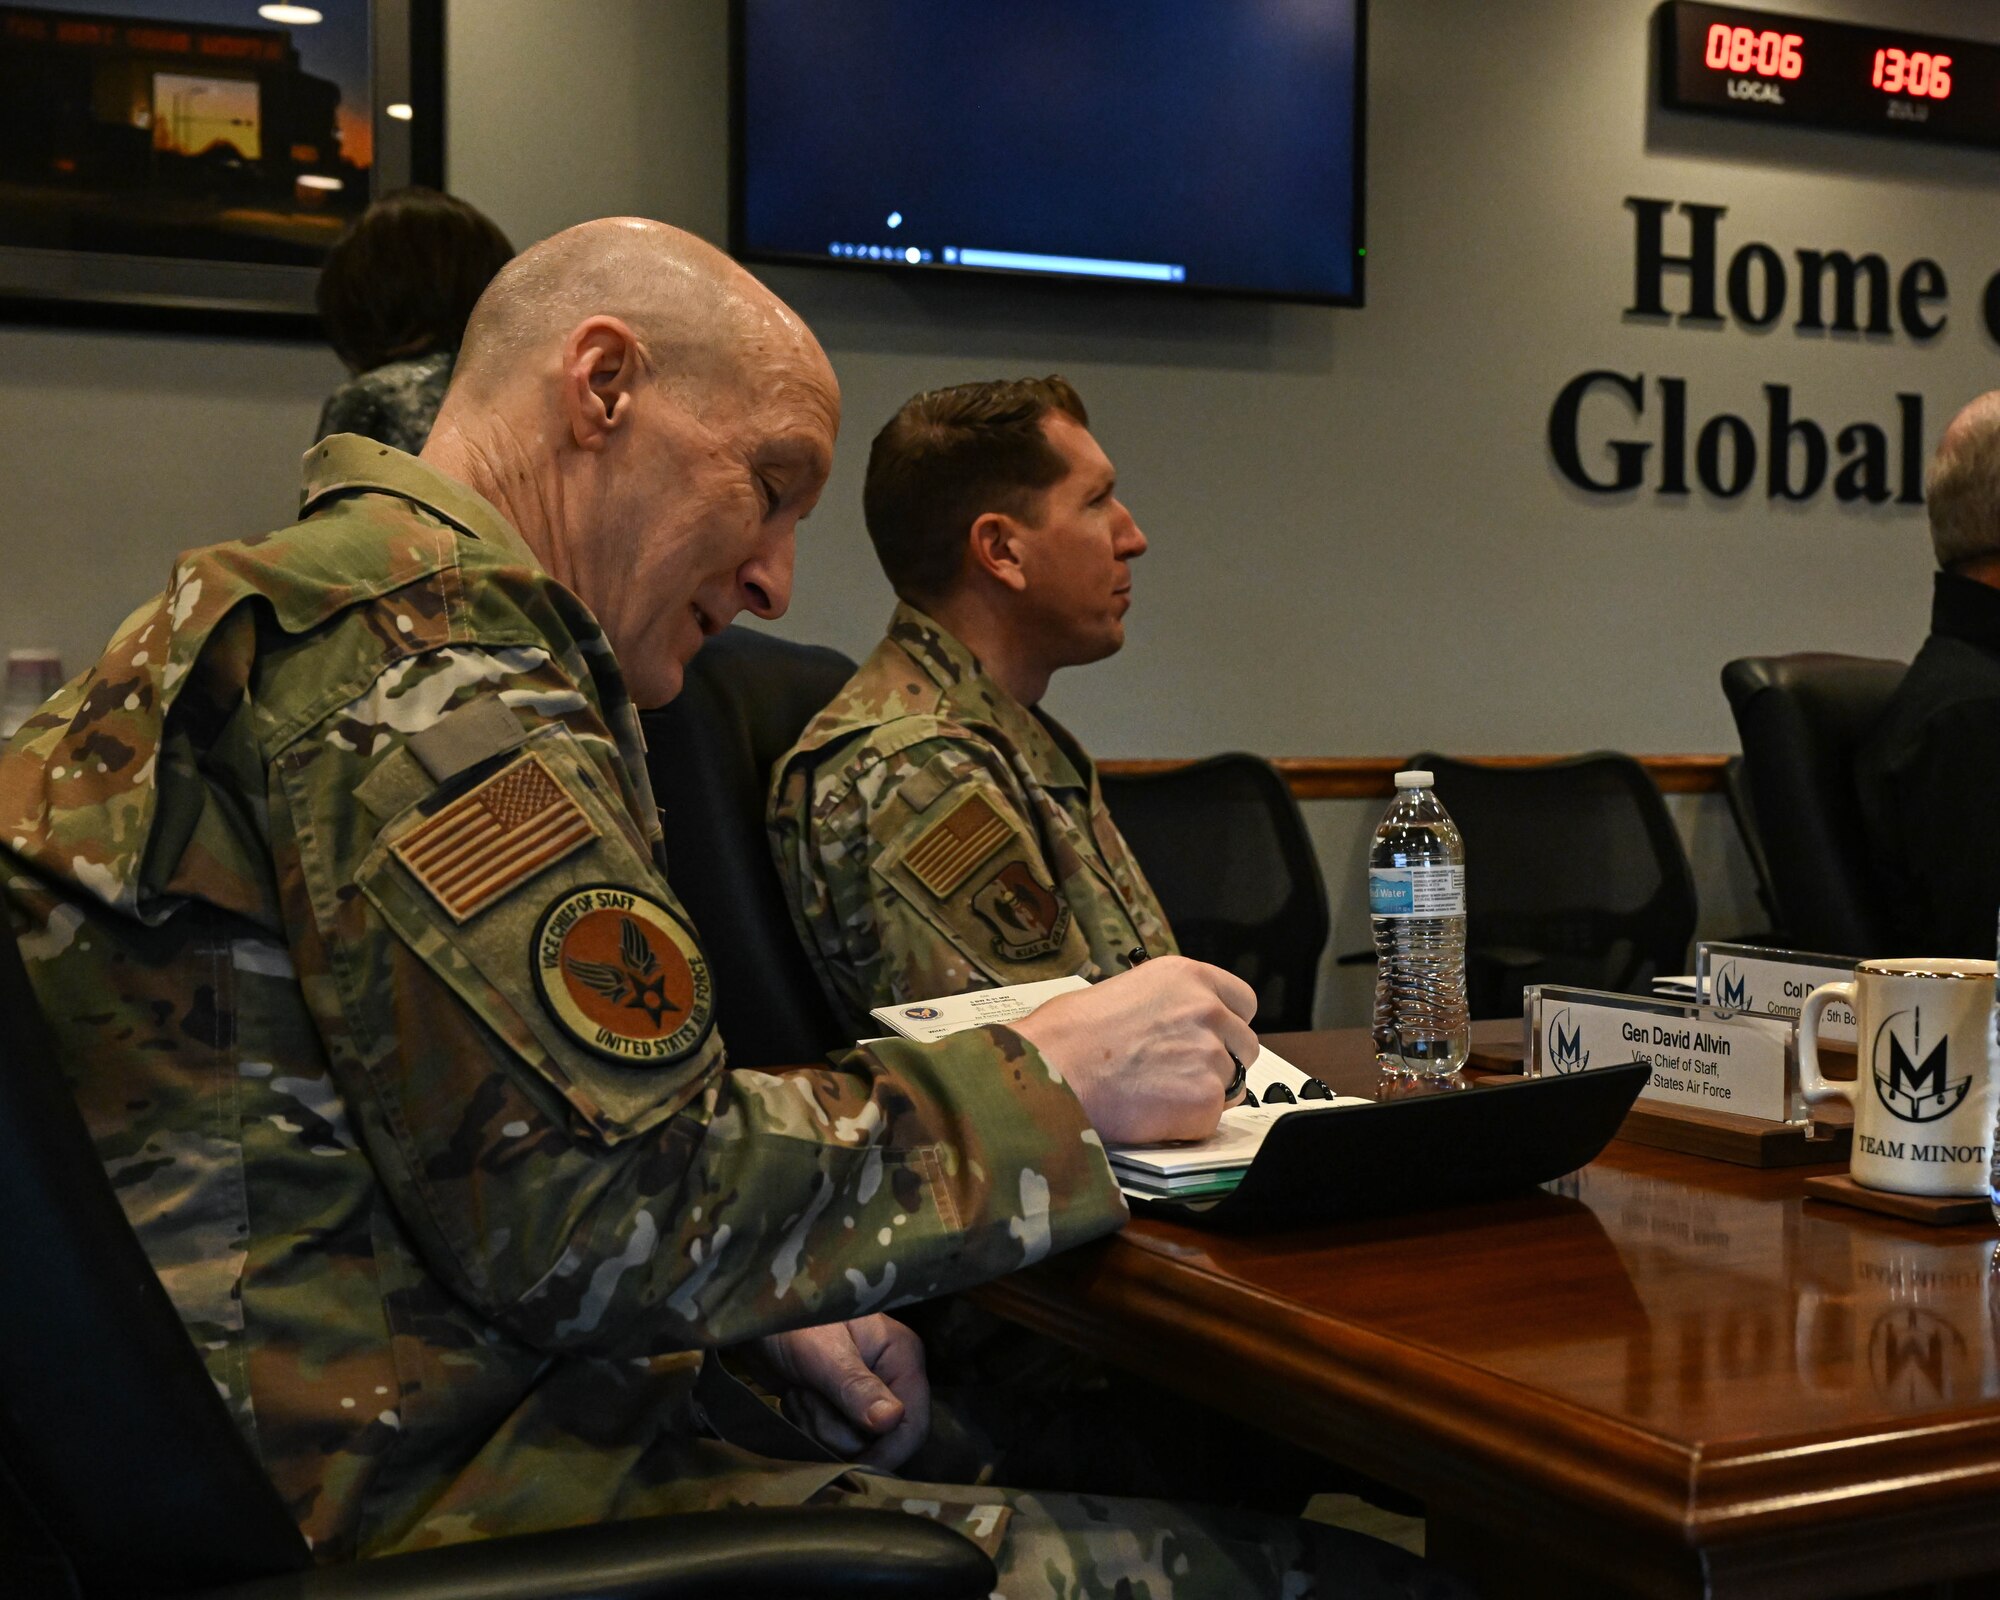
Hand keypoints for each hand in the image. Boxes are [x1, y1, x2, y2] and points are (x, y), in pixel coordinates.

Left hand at [755, 1316, 929, 1470]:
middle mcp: (890, 1378)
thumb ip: (856, 1386)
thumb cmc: (790, 1322)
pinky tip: (797, 1397)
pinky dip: (808, 1425)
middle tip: (808, 1395)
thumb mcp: (822, 1352)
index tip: (852, 1463)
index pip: (915, 1424)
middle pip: (880, 1441)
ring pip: (851, 1444)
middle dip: (836, 1428)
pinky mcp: (841, 1406)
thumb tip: (892, 1420)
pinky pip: (830, 1440)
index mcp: (902, 1356)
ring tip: (800, 1389)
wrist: (753, 1318)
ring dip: (817, 1424)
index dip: (888, 1452)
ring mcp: (865, 1394)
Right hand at [1012, 954, 1256, 1144]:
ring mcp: (1211, 1056)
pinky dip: (1186, 1125)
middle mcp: (1208, 1011)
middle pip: (1244, 1045)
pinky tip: (1150, 1116)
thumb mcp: (1119, 991)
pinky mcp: (1205, 1101)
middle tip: (1179, 1075)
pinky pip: (1210, 1120)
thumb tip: (1168, 1026)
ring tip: (1154, 1097)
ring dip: (1202, 1094)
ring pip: (1232, 1085)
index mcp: (1188, 977)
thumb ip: (1162, 1006)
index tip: (1211, 1038)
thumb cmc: (1064, 1035)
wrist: (1048, 1072)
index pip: (1243, 1002)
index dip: (1227, 1024)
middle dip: (1219, 1062)